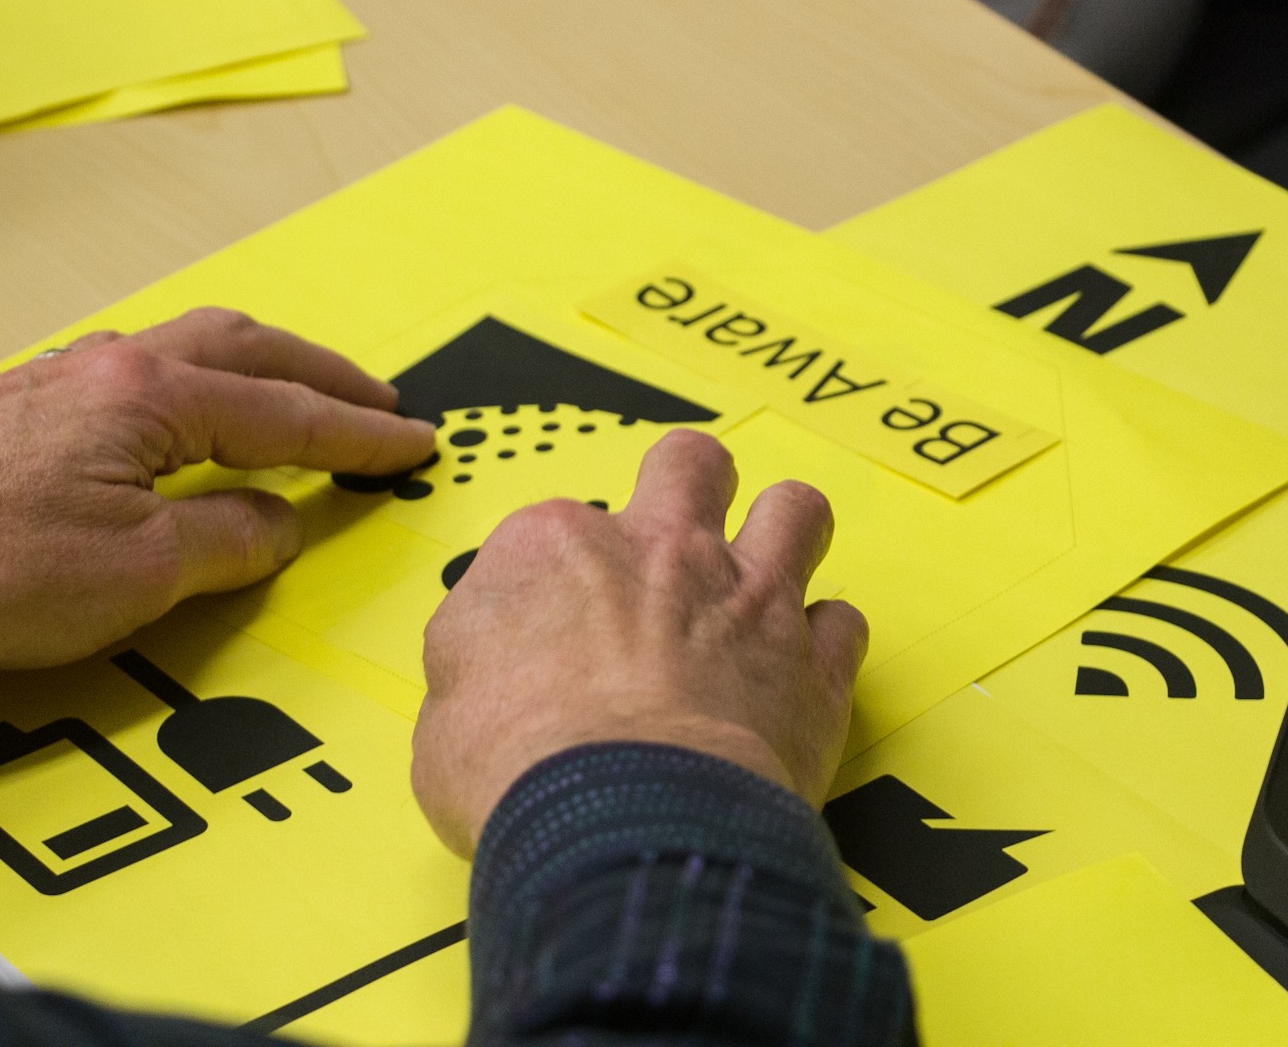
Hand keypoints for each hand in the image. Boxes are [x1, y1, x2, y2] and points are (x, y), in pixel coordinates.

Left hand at [0, 309, 435, 669]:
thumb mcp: (138, 577)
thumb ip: (227, 543)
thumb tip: (277, 522)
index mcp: (149, 397)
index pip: (285, 412)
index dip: (359, 434)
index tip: (419, 443)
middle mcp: (96, 368)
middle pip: (232, 345)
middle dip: (313, 373)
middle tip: (372, 402)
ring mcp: (31, 383)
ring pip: (155, 351)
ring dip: (229, 371)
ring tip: (265, 402)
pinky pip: (82, 382)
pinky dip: (137, 398)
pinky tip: (117, 429)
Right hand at [412, 429, 866, 855]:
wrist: (625, 822)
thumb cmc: (519, 771)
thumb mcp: (444, 712)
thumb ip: (475, 661)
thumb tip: (489, 660)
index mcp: (555, 546)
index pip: (560, 527)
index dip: (561, 579)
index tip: (556, 630)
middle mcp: (661, 550)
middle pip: (691, 464)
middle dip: (690, 486)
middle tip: (678, 542)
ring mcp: (747, 600)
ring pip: (795, 511)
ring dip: (782, 536)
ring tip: (763, 580)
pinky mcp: (813, 667)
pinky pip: (843, 622)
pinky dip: (824, 644)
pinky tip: (799, 674)